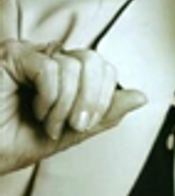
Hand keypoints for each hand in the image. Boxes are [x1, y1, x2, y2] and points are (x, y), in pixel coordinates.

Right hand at [0, 39, 146, 174]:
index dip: (103, 95)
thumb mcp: (67, 133)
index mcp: (67, 75)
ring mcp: (32, 54)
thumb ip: (103, 115)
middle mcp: (52, 60)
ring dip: (64, 105)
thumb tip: (141, 96)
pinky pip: (51, 68)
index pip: (104, 68)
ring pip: (76, 65)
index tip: (84, 124)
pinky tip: (33, 107)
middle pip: (96, 61)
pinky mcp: (13, 54)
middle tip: (73, 125)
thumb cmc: (12, 142)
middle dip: (91, 99)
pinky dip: (48, 96)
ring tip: (45, 121)